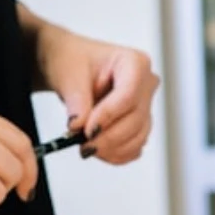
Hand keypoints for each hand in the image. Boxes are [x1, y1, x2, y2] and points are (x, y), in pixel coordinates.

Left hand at [34, 25, 159, 164]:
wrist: (70, 68)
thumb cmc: (72, 61)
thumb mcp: (68, 74)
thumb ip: (76, 100)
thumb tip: (78, 126)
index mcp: (134, 62)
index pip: (128, 95)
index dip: (108, 116)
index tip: (87, 131)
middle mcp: (146, 84)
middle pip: (135, 119)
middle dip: (108, 137)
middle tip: (82, 145)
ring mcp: (145, 106)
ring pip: (138, 137)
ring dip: (112, 148)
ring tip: (85, 147)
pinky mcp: (139, 125)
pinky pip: (135, 147)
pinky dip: (116, 154)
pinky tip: (98, 150)